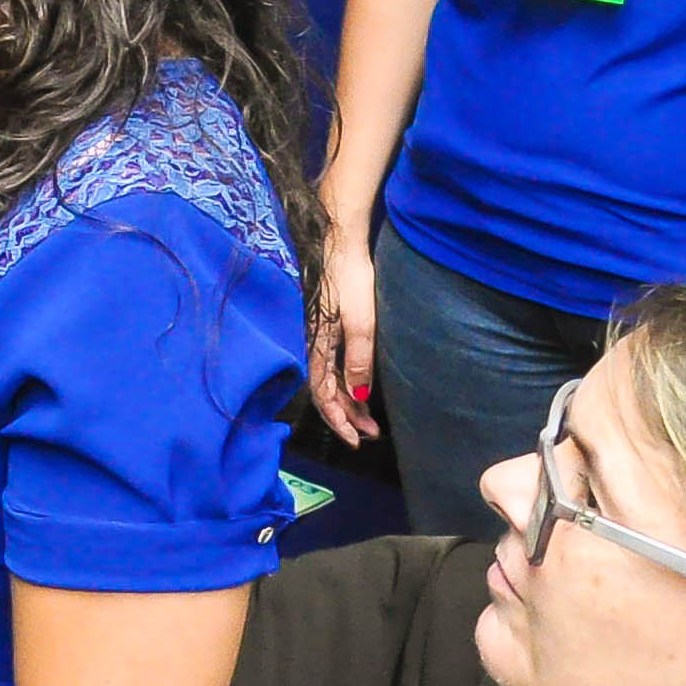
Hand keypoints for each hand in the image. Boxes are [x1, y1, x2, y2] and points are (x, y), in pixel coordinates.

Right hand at [311, 217, 379, 444]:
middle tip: (370, 434)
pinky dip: (347, 382)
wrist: (339, 244)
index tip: (355, 440)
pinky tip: (361, 386)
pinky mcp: (329, 326)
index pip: (323, 395)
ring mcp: (321, 336)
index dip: (338, 420)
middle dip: (347, 416)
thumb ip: (358, 361)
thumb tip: (358, 396)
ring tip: (370, 419)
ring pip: (331, 379)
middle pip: (327, 391)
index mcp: (318, 347)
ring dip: (349, 402)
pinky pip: (334, 365)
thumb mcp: (360, 324)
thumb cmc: (349, 281)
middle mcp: (315, 345)